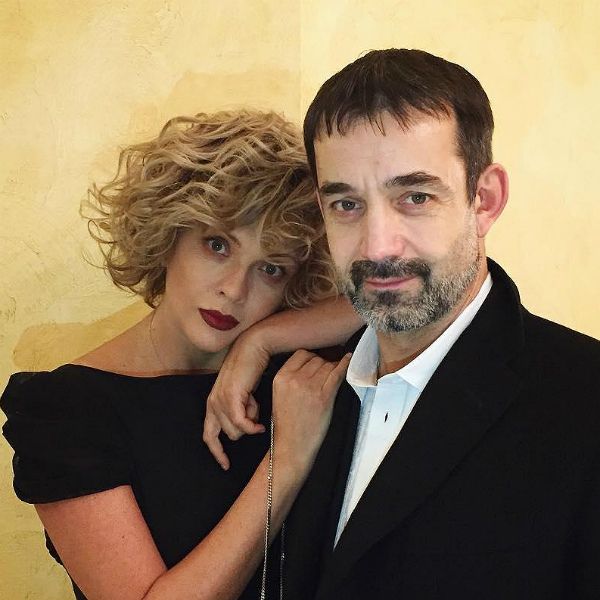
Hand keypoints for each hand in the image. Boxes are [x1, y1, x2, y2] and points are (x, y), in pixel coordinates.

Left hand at [203, 331, 270, 469]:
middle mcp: (212, 404)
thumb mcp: (242, 394)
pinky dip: (253, 426)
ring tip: (256, 402)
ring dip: (251, 421)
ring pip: (237, 431)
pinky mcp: (231, 398)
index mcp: (212, 404)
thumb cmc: (250, 370)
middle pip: (229, 435)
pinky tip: (261, 423)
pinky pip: (242, 424)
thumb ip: (240, 410)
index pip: (209, 436)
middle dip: (246, 428)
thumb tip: (248, 427)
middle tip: (255, 410)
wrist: (252, 348)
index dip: (217, 453)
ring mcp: (220, 401)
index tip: (226, 465)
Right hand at [272, 350, 351, 470]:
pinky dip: (345, 365)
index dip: (312, 357)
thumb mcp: (280, 395)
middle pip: (316, 359)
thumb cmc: (287, 424)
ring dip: (333, 366)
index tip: (318, 360)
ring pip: (327, 365)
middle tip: (328, 368)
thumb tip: (312, 363)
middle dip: (323, 363)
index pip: (301, 354)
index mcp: (280, 378)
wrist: (291, 446)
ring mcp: (309, 387)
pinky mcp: (324, 396)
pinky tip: (349, 359)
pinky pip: (337, 373)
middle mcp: (294, 379)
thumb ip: (292, 377)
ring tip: (337, 369)